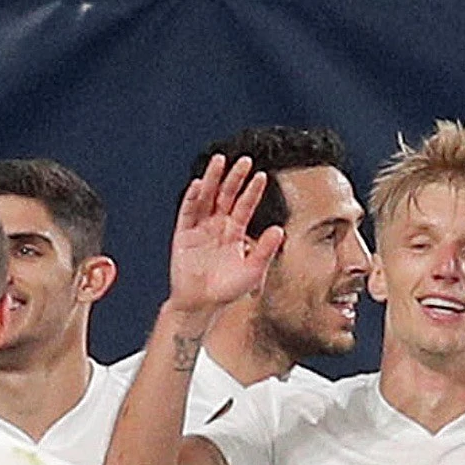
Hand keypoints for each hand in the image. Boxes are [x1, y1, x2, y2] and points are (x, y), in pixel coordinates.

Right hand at [169, 156, 280, 317]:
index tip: (262, 175)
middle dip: (235, 178)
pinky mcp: (183, 234)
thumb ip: (265, 250)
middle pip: (227, 196)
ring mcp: (200, 228)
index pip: (245, 206)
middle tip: (245, 160)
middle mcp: (218, 225)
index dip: (253, 191)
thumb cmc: (228, 290)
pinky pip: (188, 212)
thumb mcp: (253, 270)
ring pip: (207, 197)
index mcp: (235, 232)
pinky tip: (199, 184)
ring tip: (219, 160)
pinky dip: (192, 198)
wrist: (201, 304)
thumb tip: (280, 230)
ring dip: (213, 179)